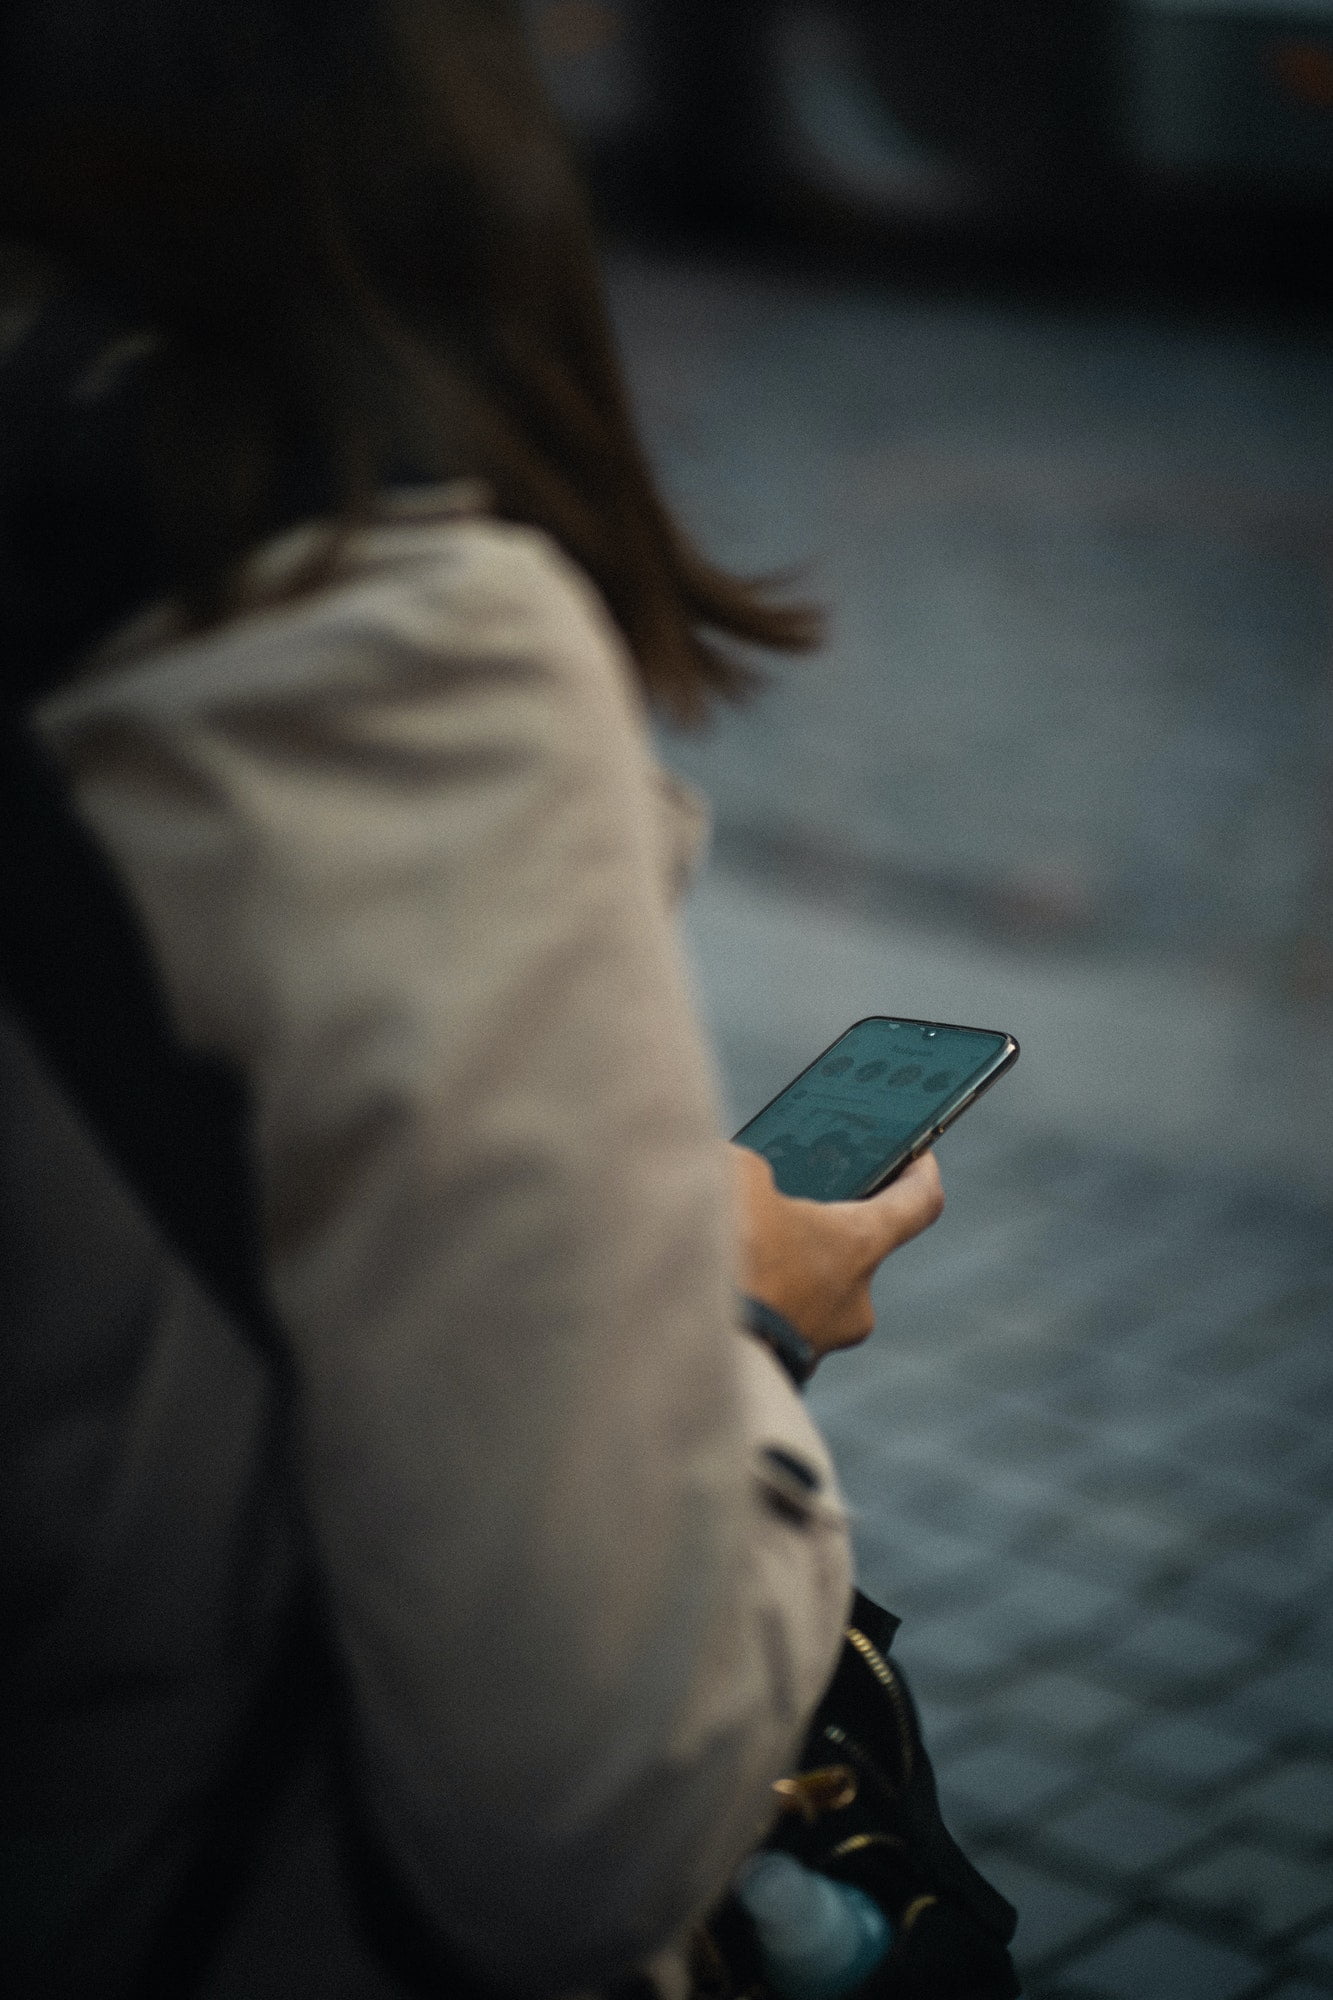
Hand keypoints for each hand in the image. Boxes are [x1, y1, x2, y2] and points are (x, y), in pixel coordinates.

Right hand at [730, 1144, 943, 1363]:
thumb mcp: (736, 1176)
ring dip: (782, 1269)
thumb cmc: (726, 1255)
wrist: (690, 1349)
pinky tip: (720, 1287)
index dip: (918, 1171)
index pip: (918, 1203)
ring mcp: (819, 1343)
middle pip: (850, 1249)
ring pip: (808, 1292)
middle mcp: (854, 1301)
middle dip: (817, 1226)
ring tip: (737, 1244)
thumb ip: (753, 1171)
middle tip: (785, 1201)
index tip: (916, 1153)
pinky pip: (776, 1324)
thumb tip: (748, 1184)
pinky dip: (758, 1304)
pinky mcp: (781, 1373)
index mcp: (859, 1246)